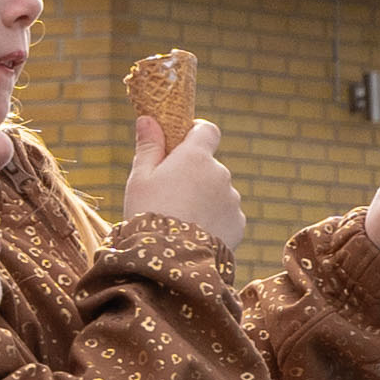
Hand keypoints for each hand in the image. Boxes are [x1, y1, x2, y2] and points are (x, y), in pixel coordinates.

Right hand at [122, 116, 247, 257]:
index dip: (195, 133)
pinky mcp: (239, 223)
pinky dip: (214, 220)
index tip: (182, 142)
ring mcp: (232, 199)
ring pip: (218, 192)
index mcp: (196, 157)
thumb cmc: (149, 213)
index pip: (207, 130)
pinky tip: (194, 234)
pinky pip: (226, 215)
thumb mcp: (140, 178)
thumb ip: (148, 146)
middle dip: (194, 174)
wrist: (170, 261)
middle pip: (209, 166)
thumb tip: (148, 119)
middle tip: (170, 195)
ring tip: (180, 221)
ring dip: (204, 199)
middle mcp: (220, 173)